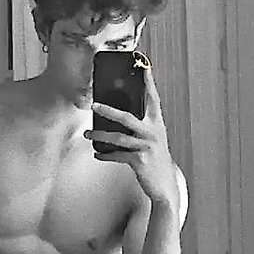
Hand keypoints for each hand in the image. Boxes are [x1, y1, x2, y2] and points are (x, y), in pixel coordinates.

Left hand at [86, 70, 178, 207]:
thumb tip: (118, 117)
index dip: (149, 83)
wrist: (164, 185)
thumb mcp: (153, 141)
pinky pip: (117, 155)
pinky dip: (105, 155)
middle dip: (109, 110)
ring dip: (100, 135)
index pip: (154, 99)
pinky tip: (97, 154)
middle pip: (128, 117)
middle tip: (94, 105)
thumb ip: (141, 129)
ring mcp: (147, 147)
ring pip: (118, 137)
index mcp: (157, 125)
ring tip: (88, 134)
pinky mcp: (140, 160)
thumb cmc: (155, 161)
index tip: (144, 68)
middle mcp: (153, 133)